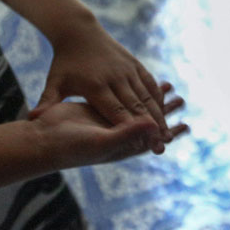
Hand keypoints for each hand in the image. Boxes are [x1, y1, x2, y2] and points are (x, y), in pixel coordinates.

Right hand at [28, 81, 187, 167]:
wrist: (43, 139)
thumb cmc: (70, 146)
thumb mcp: (101, 142)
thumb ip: (126, 134)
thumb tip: (152, 125)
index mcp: (122, 146)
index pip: (150, 140)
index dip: (167, 133)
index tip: (185, 126)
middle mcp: (118, 135)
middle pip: (147, 123)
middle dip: (167, 114)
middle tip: (183, 101)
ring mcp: (108, 122)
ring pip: (136, 108)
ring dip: (152, 100)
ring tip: (168, 90)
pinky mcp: (99, 108)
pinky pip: (121, 98)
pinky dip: (132, 90)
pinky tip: (135, 82)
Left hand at [40, 16, 173, 152]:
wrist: (78, 31)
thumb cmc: (64, 62)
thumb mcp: (55, 81)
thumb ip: (48, 101)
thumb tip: (33, 118)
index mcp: (95, 85)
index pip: (116, 111)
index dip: (130, 128)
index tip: (140, 145)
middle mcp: (115, 78)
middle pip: (136, 107)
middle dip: (150, 128)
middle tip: (161, 147)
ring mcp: (127, 70)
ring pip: (147, 96)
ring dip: (159, 116)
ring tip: (168, 136)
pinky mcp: (135, 64)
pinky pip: (150, 84)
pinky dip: (158, 99)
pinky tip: (165, 114)